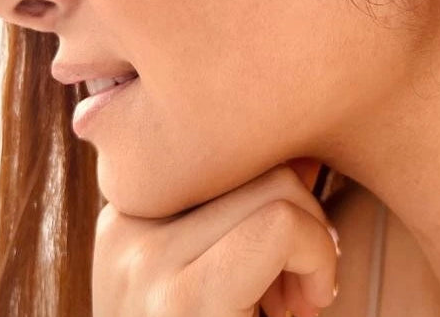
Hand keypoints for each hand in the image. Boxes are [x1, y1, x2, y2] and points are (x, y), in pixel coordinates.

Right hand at [92, 163, 340, 316]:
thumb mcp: (234, 258)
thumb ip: (252, 200)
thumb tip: (304, 144)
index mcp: (132, 210)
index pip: (227, 140)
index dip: (280, 183)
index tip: (289, 247)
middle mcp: (122, 224)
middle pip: (254, 154)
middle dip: (303, 213)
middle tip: (300, 282)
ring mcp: (138, 260)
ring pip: (277, 184)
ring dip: (314, 239)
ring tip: (297, 298)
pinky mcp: (175, 301)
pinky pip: (280, 226)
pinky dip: (317, 260)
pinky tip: (304, 308)